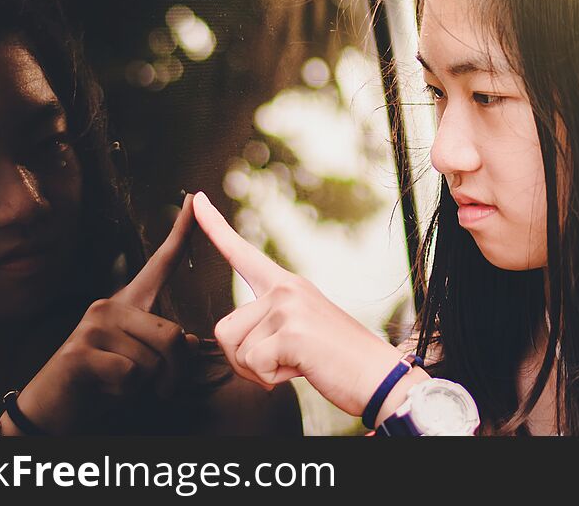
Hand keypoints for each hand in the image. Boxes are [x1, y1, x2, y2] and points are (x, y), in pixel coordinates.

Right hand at [4, 193, 198, 434]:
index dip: (180, 232)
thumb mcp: (145, 365)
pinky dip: (124, 392)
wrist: (53, 411)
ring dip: (146, 385)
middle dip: (173, 373)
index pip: (161, 263)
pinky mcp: (79, 350)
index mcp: (128, 303)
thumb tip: (190, 340)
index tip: (194, 199)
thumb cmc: (104, 384)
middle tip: (158, 390)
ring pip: (154, 360)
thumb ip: (168, 349)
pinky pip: (130, 375)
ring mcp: (92, 325)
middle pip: (173, 335)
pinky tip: (101, 387)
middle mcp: (110, 305)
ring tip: (117, 383)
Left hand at [192, 191, 416, 417]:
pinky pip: (253, 365)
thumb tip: (234, 343)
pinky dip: (272, 379)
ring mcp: (289, 306)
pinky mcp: (292, 332)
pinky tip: (302, 369)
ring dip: (258, 371)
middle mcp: (285, 288)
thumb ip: (267, 326)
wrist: (381, 378)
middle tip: (284, 363)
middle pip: (224, 330)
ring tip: (296, 364)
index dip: (214, 228)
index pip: (242, 252)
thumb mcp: (298, 333)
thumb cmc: (338, 363)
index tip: (197, 201)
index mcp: (286, 285)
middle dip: (243, 360)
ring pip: (235, 350)